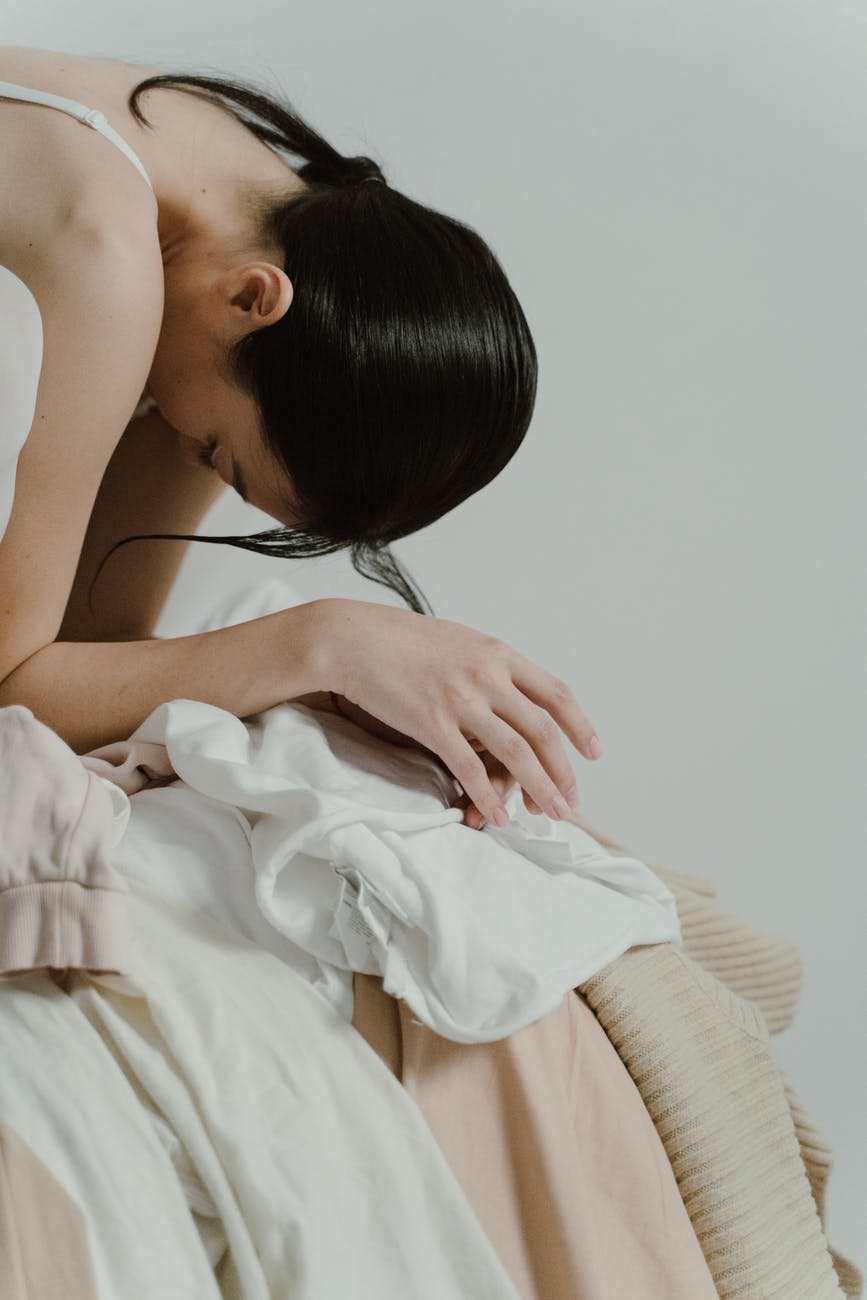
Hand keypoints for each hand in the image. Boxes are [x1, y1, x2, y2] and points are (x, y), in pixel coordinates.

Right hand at [318, 599, 602, 828]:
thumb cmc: (400, 641)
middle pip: (542, 731)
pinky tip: (499, 815)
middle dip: (562, 771)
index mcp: (498, 654)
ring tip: (549, 813)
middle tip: (571, 800)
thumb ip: (488, 666)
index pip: (555, 694)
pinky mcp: (431, 722)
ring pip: (515, 752)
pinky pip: (469, 767)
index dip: (579, 726)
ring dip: (538, 788)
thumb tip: (512, 693)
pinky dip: (488, 795)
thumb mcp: (459, 642)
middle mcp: (487, 675)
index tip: (592, 752)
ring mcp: (460, 699)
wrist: (352, 637)